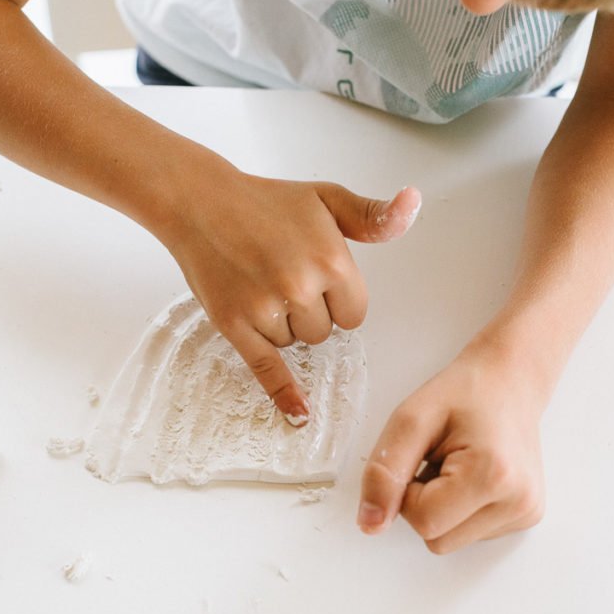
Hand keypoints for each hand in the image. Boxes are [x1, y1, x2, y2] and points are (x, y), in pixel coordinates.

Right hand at [158, 166, 421, 424]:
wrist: (201, 202)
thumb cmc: (266, 200)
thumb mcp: (327, 199)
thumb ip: (373, 216)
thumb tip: (413, 204)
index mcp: (332, 260)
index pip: (355, 314)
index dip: (338, 299)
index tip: (317, 278)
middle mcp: (302, 287)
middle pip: (325, 332)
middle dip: (310, 311)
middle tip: (282, 274)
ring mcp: (267, 308)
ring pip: (295, 345)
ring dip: (284, 326)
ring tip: (261, 285)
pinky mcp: (236, 325)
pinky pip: (267, 368)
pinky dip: (283, 393)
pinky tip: (298, 414)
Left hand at [357, 341, 546, 553]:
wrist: (508, 379)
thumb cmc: (463, 393)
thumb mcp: (410, 420)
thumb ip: (384, 472)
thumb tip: (371, 523)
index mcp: (493, 475)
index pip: (424, 521)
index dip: (408, 492)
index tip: (423, 457)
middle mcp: (519, 502)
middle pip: (437, 540)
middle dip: (424, 503)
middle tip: (441, 459)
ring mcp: (527, 512)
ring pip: (451, 542)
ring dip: (442, 508)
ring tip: (459, 465)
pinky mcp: (527, 516)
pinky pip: (470, 534)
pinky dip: (460, 510)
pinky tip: (473, 476)